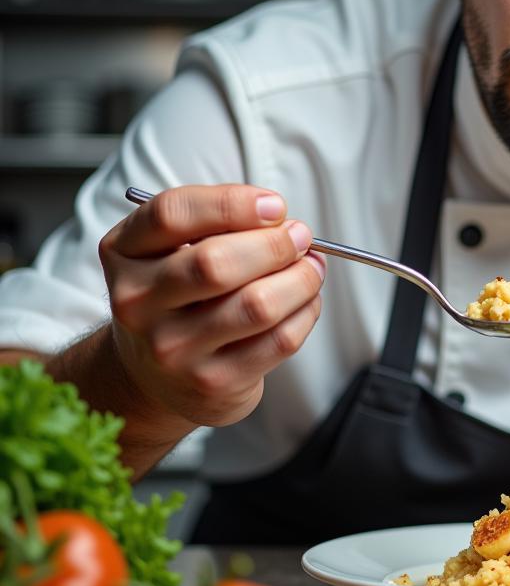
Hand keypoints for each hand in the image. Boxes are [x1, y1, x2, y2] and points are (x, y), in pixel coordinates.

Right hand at [99, 184, 324, 430]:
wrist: (153, 375)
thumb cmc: (177, 298)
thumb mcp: (172, 250)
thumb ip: (217, 225)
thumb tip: (283, 223)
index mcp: (123, 254)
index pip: (171, 214)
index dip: (232, 203)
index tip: (274, 206)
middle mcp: (137, 303)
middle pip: (215, 262)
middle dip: (275, 244)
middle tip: (300, 237)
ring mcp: (172, 348)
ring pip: (256, 304)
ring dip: (301, 279)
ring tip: (311, 268)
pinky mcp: (212, 382)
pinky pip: (279, 340)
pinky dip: (305, 312)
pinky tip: (304, 301)